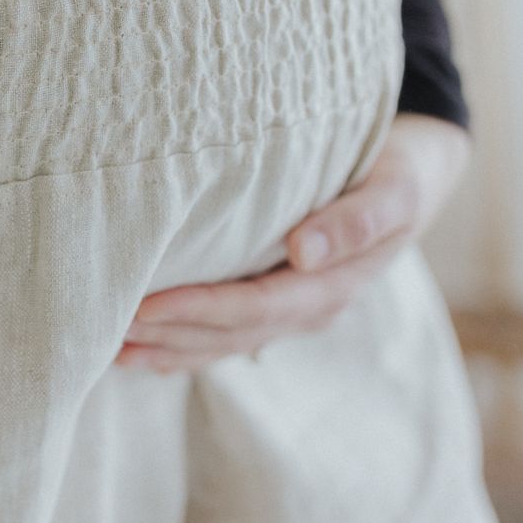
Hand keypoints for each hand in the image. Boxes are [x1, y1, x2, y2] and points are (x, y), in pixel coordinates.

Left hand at [115, 113, 471, 372]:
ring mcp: (293, 309)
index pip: (255, 307)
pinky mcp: (277, 298)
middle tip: (107, 331)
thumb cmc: (400, 171)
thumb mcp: (395, 190)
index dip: (199, 311)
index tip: (145, 307)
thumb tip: (303, 253)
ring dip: (169, 349)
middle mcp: (309, 307)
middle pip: (230, 333)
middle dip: (169, 335)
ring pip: (224, 341)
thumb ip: (356, 221)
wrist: (415, 173)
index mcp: (333, 285)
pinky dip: (184, 342)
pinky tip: (144, 350)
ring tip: (112, 350)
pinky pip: (227, 332)